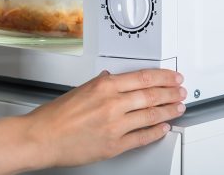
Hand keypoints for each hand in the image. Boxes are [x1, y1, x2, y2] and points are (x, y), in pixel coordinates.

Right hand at [0, 69, 185, 173]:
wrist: (43, 137)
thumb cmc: (56, 115)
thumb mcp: (79, 90)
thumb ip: (99, 84)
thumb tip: (111, 79)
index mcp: (103, 86)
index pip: (142, 77)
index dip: (162, 77)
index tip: (172, 77)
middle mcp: (112, 104)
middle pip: (150, 95)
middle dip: (170, 92)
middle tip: (180, 91)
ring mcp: (115, 125)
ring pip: (150, 115)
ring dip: (168, 111)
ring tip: (178, 107)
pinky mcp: (114, 145)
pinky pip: (142, 137)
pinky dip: (156, 131)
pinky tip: (163, 127)